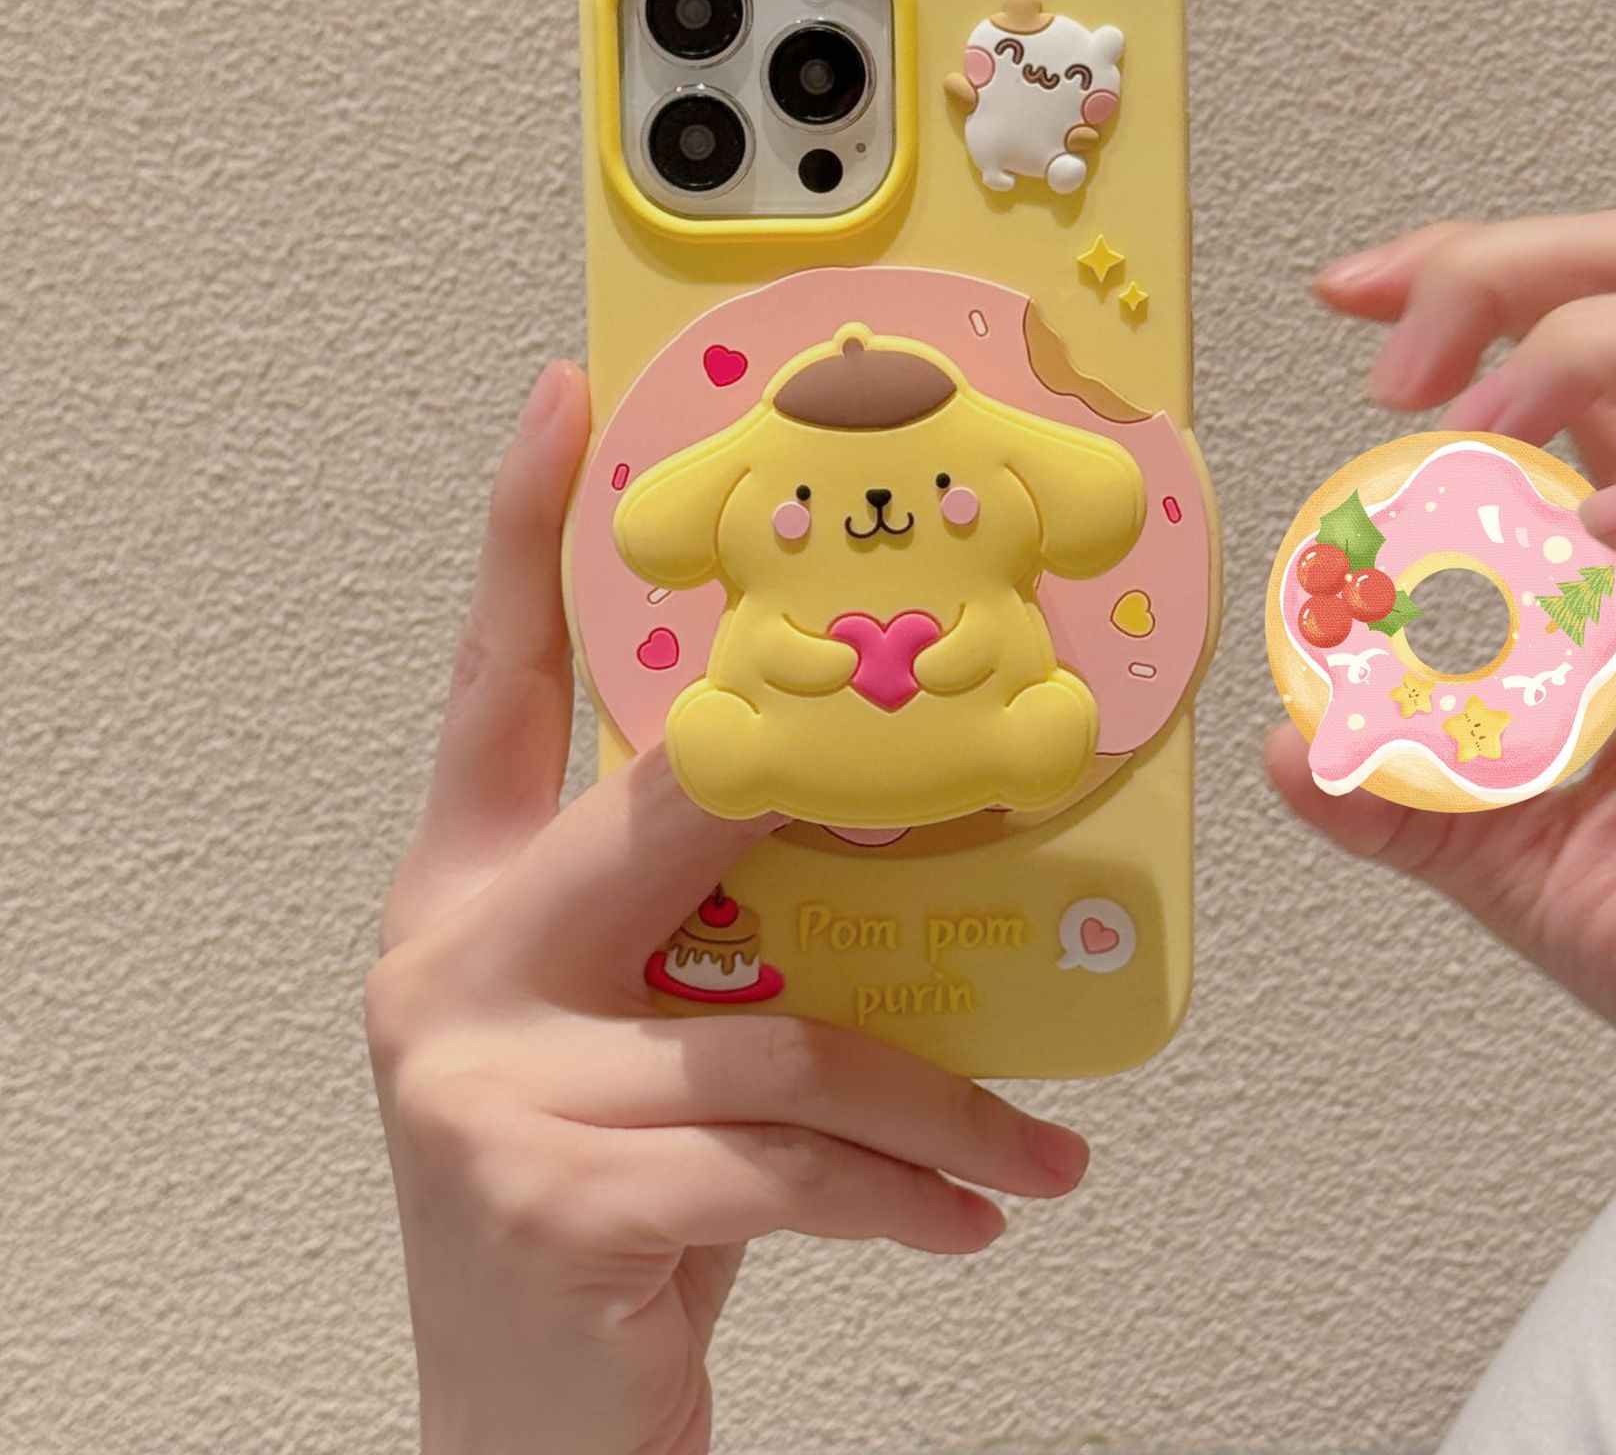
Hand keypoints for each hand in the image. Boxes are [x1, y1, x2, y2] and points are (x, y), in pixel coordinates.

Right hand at [366, 363, 1088, 1454]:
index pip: (498, 680)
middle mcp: (453, 959)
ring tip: (1026, 1147)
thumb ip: (717, 930)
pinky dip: (908, 1190)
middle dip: (829, 784)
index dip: (527, 533)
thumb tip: (892, 837)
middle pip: (669, 810)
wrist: (520, 1424)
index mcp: (471, 892)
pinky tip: (975, 1216)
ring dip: (935, 1098)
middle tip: (975, 753)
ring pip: (782, 1026)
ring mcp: (488, 1077)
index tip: (572, 399)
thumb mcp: (639, 1036)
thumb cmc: (600, 1201)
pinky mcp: (554, 1196)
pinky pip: (791, 1159)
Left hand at [1267, 208, 1615, 1208]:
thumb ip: (1398, 794)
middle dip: (1512, 267)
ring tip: (1480, 421)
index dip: (1464, 271)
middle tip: (1390, 363)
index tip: (1347, 293)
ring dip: (1595, 342)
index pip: (1576, 324)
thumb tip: (1289, 747)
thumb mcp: (1508, 856)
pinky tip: (1602, 529)